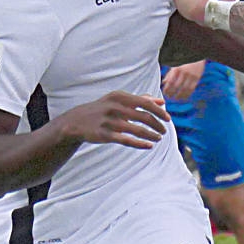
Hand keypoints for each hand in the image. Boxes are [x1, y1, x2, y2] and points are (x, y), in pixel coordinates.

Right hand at [54, 91, 168, 148]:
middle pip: (144, 116)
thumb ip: (141, 100)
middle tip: (164, 131)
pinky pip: (127, 140)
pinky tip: (149, 146)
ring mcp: (109, 122)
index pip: (145, 103)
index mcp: (119, 96)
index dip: (159, 111)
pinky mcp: (105, 135)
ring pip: (137, 130)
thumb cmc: (103, 109)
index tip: (168, 119)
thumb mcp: (119, 100)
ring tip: (158, 139)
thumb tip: (162, 102)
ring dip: (151, 135)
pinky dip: (140, 144)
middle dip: (157, 125)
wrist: (76, 121)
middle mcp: (114, 107)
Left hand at [161, 60, 204, 100]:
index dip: (167, 89)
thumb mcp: (176, 65)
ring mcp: (191, 75)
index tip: (165, 93)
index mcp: (176, 69)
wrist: (197, 54)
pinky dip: (188, 94)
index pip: (170, 82)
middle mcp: (183, 72)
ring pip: (184, 89)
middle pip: (176, 87)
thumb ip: (170, 74)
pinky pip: (192, 88)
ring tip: (177, 98)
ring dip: (180, 95)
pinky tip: (184, 96)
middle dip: (172, 93)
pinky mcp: (197, 78)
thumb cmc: (185, 60)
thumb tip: (164, 83)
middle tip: (170, 97)